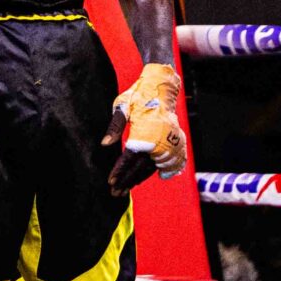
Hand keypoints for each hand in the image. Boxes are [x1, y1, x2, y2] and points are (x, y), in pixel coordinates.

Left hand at [105, 61, 189, 193]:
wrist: (161, 88)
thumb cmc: (138, 96)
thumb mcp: (122, 106)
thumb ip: (115, 126)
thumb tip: (105, 144)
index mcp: (144, 133)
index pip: (130, 158)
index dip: (120, 171)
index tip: (110, 182)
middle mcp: (159, 141)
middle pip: (140, 168)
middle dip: (127, 181)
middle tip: (114, 193)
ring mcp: (169, 144)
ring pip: (152, 168)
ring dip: (138, 180)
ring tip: (125, 190)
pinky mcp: (175, 143)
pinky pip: (165, 163)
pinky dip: (153, 172)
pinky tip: (143, 179)